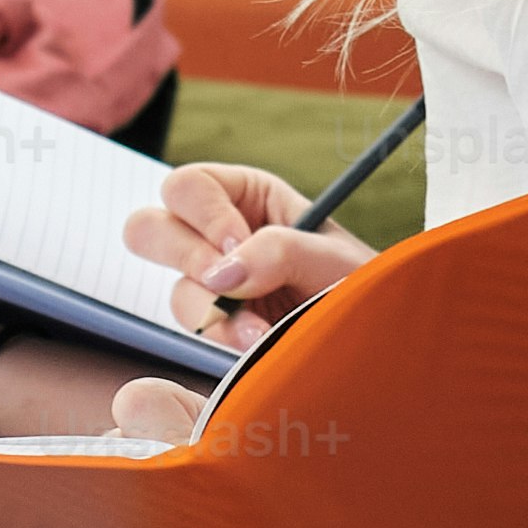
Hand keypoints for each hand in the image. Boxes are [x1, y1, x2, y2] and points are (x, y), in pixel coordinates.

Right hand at [123, 159, 371, 350]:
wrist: (378, 340)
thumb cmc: (363, 285)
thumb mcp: (331, 257)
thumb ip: (280, 251)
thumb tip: (222, 275)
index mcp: (245, 196)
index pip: (188, 187)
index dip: (204, 215)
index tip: (237, 243)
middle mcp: (219, 235)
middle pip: (149, 229)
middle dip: (187, 258)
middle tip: (229, 284)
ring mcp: (214, 283)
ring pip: (173, 288)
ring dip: (212, 310)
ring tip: (259, 329)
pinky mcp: (218, 324)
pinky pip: (194, 328)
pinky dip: (220, 336)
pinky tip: (256, 341)